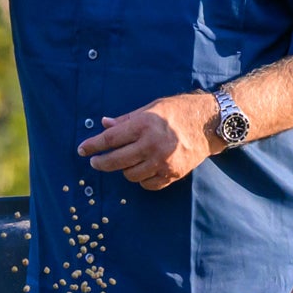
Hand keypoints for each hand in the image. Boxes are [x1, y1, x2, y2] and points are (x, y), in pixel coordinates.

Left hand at [80, 92, 217, 189]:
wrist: (209, 124)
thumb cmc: (178, 111)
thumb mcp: (151, 108)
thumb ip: (127, 119)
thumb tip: (104, 125)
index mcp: (144, 125)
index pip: (110, 139)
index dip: (93, 146)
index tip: (82, 150)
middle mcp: (151, 145)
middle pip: (116, 161)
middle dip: (101, 163)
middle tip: (95, 162)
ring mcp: (162, 162)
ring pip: (131, 176)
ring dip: (125, 170)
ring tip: (127, 162)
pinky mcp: (172, 174)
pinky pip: (147, 185)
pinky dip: (142, 180)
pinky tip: (143, 170)